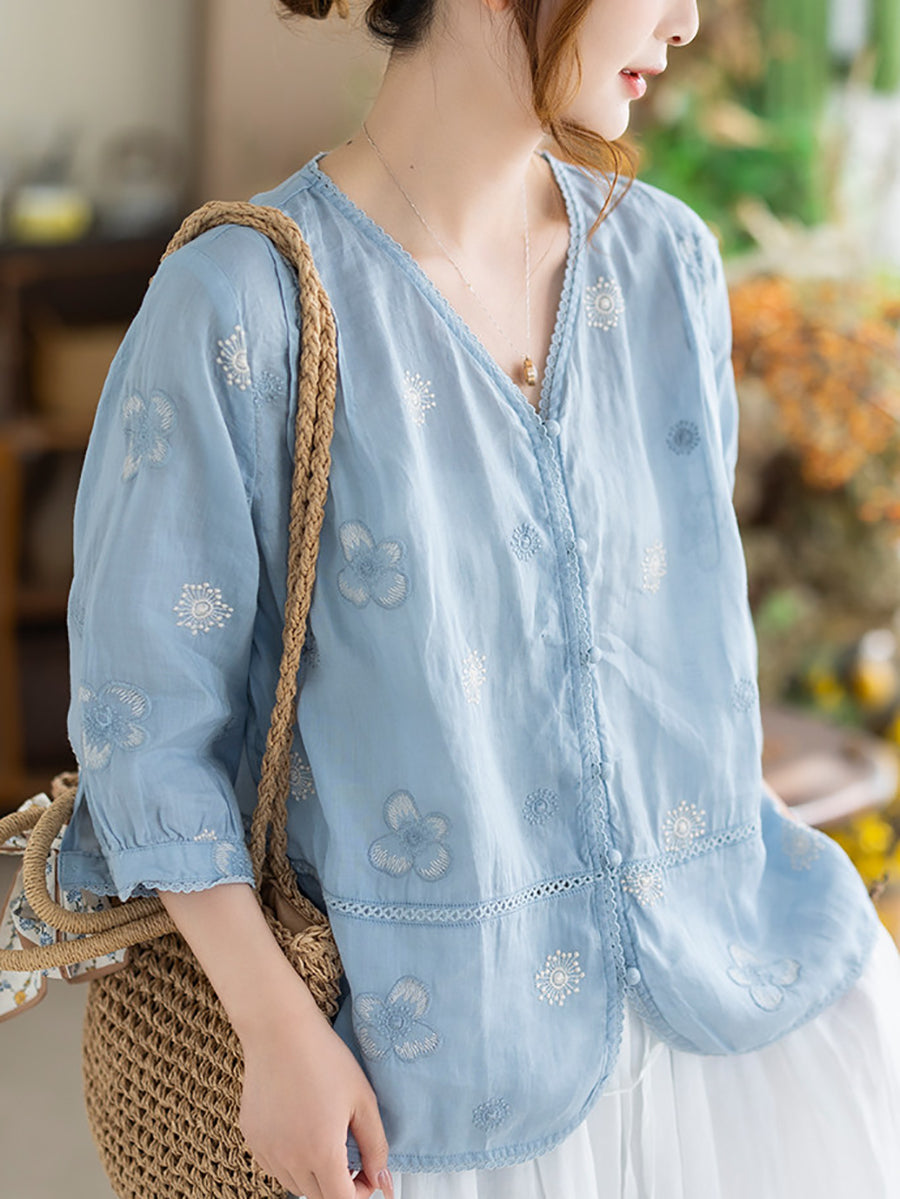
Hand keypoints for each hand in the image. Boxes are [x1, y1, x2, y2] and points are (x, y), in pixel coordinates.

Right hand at [239, 1006, 393, 1198]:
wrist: (280, 1031)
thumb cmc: (324, 1058)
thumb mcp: (363, 1100)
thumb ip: (376, 1146)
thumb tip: (382, 1180)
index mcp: (321, 1152)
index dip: (360, 1193)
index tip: (367, 1175)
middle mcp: (290, 1159)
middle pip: (318, 1197)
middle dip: (339, 1185)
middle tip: (351, 1159)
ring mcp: (266, 1150)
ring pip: (294, 1185)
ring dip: (314, 1176)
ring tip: (326, 1142)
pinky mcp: (252, 1138)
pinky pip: (274, 1167)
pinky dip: (291, 1162)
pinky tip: (301, 1132)